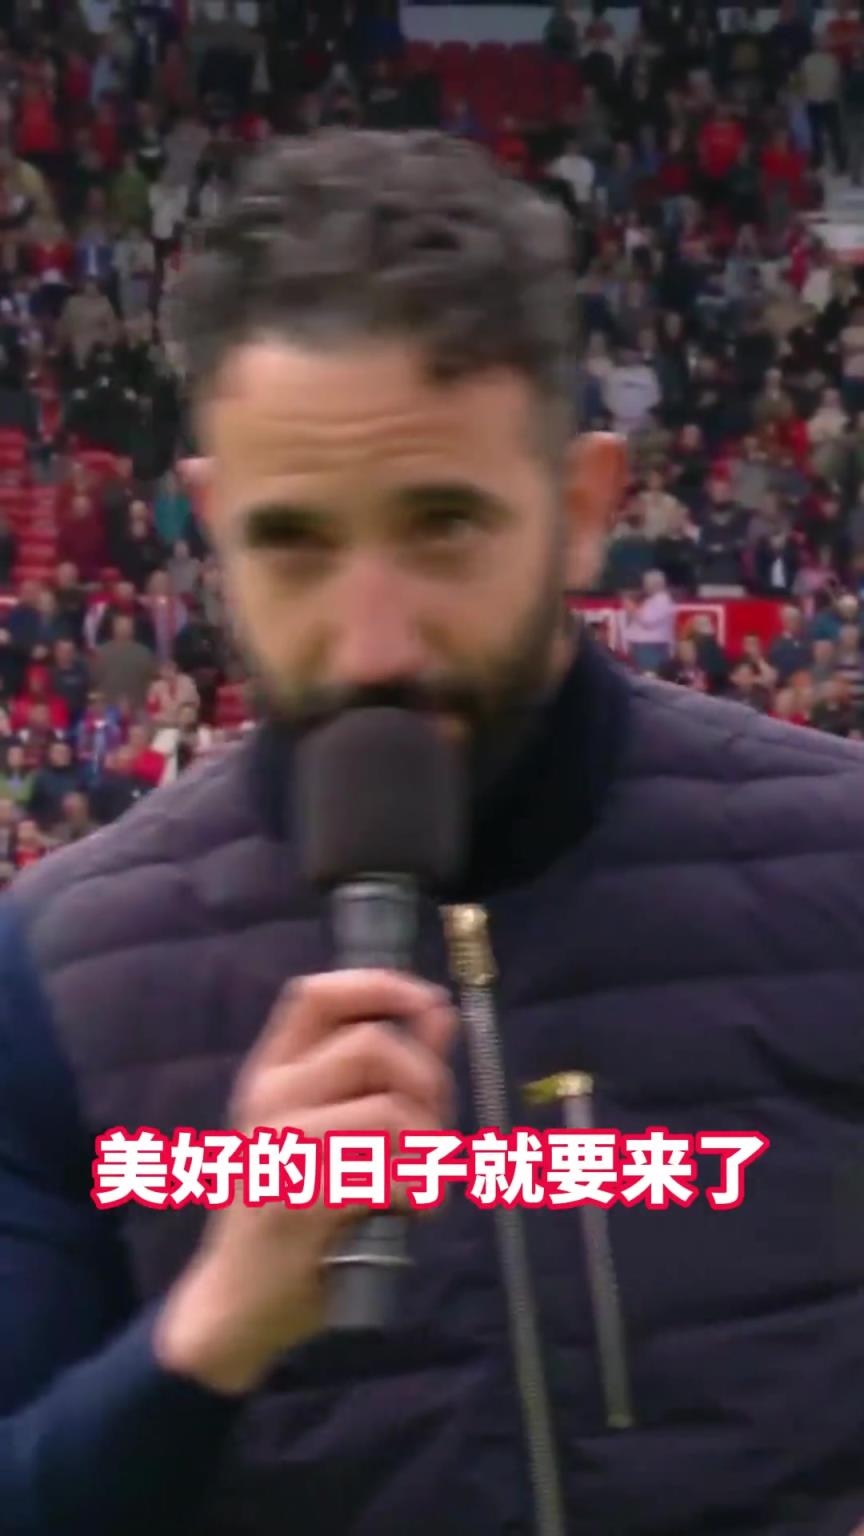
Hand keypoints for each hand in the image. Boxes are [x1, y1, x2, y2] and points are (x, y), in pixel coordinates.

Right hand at [154, 970, 455, 1394]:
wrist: (236, 1304)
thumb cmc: (292, 1214)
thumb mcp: (333, 1130)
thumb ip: (385, 1071)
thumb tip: (440, 1013)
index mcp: (273, 1072)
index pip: (319, 994)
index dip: (381, 986)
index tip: (429, 1003)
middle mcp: (270, 1095)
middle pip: (372, 1044)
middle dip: (427, 1082)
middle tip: (435, 1132)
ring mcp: (282, 1145)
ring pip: (388, 1109)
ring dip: (428, 1145)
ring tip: (425, 1178)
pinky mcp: (301, 1197)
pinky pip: (387, 1171)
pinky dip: (419, 1191)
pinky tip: (412, 1210)